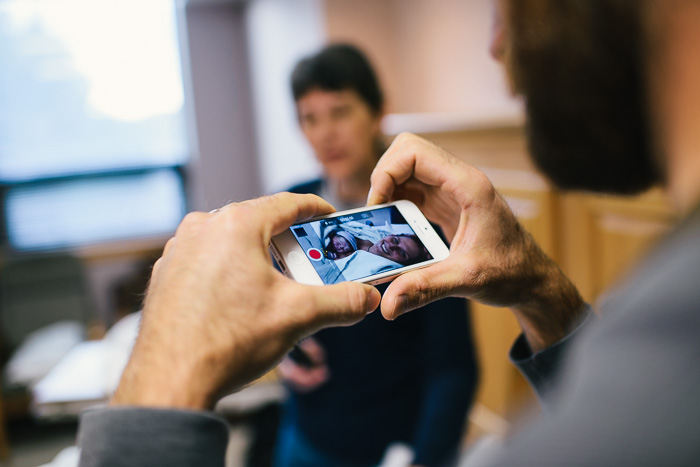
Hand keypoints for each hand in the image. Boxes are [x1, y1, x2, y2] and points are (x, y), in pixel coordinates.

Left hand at [112, 193, 380, 409]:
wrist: (170, 381)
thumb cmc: (229, 341)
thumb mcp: (298, 316)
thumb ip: (342, 302)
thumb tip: (368, 299)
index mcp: (236, 225)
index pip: (287, 204)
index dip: (315, 209)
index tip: (328, 216)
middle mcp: (202, 227)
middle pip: (258, 222)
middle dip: (287, 239)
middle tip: (307, 261)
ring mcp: (179, 249)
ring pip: (230, 240)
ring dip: (256, 255)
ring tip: (274, 285)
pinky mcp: (166, 272)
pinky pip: (206, 258)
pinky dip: (228, 269)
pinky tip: (238, 299)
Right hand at [369, 133, 583, 350]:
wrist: (532, 280)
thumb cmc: (511, 273)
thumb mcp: (467, 280)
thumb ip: (425, 288)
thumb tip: (387, 304)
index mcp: (468, 186)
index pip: (414, 152)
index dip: (387, 172)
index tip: (377, 205)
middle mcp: (460, 180)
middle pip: (407, 152)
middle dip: (383, 175)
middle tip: (376, 210)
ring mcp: (453, 190)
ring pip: (408, 167)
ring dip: (388, 188)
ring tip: (381, 220)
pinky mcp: (448, 203)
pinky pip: (414, 188)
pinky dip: (397, 200)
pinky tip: (393, 226)